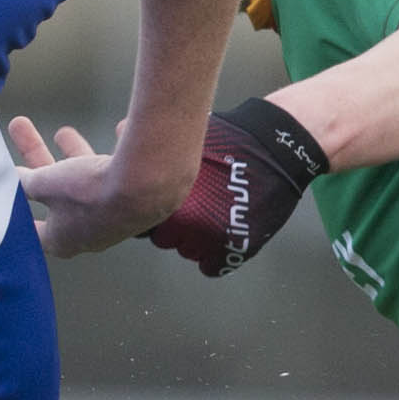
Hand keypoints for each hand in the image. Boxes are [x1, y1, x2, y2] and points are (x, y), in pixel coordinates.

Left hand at [8, 116, 177, 257]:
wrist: (146, 184)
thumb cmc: (89, 192)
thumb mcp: (46, 182)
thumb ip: (27, 182)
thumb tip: (13, 180)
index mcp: (62, 239)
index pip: (34, 233)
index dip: (18, 217)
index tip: (7, 206)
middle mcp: (88, 232)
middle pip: (56, 195)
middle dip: (39, 159)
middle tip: (22, 128)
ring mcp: (114, 216)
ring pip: (88, 181)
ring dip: (74, 155)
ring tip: (63, 132)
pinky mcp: (137, 198)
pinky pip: (121, 172)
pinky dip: (117, 152)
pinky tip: (119, 129)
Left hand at [139, 97, 328, 278]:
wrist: (278, 148)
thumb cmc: (231, 141)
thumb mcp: (184, 138)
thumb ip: (151, 145)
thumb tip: (120, 132)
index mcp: (165, 200)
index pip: (141, 218)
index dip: (153, 207)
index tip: (166, 196)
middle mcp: (183, 227)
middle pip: (164, 237)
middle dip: (174, 224)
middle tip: (196, 203)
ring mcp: (209, 243)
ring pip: (188, 251)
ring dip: (195, 238)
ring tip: (215, 212)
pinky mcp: (232, 254)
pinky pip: (211, 266)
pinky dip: (216, 254)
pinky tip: (226, 229)